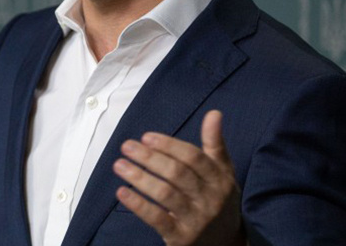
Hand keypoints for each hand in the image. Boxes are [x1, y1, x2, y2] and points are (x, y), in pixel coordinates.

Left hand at [112, 110, 244, 245]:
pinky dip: (138, 205)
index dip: (168, 145)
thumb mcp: (223, 172)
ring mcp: (196, 220)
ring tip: (119, 165)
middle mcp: (211, 199)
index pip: (193, 157)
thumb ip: (215, 143)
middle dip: (149, 158)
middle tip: (126, 146)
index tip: (145, 137)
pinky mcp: (181, 238)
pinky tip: (122, 192)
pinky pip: (157, 219)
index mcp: (220, 179)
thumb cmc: (218, 198)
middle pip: (177, 174)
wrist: (226, 242)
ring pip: (165, 194)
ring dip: (139, 177)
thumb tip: (214, 113)